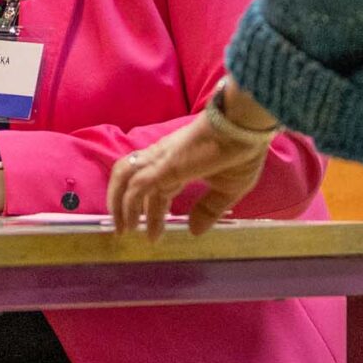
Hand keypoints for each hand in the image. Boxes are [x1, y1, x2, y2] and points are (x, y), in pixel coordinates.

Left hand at [109, 116, 270, 239]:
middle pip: (135, 183)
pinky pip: (136, 186)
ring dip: (117, 203)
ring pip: (123, 177)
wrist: (245, 127)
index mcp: (178, 161)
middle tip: (127, 232)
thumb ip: (210, 209)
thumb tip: (195, 231)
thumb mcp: (229, 189)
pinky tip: (131, 223)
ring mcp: (160, 159)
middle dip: (127, 209)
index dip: (153, 211)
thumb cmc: (241, 152)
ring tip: (122, 228)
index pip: (155, 187)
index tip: (154, 234)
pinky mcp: (162, 165)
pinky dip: (128, 204)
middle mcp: (163, 158)